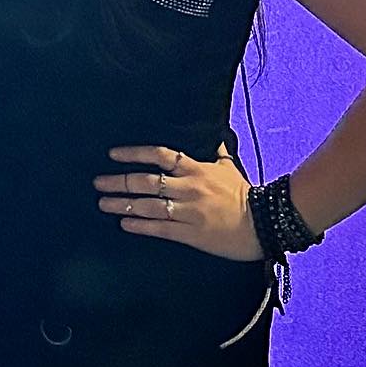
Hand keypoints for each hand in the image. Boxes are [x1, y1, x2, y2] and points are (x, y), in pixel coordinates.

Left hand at [94, 143, 262, 261]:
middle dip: (119, 182)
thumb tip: (211, 133)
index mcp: (197, 169)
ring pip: (148, 205)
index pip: (160, 155)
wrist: (267, 224)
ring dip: (123, 204)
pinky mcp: (191, 233)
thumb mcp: (229, 167)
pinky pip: (160, 228)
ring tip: (103, 203)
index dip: (135, 153)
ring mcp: (188, 211)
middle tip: (98, 182)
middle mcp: (188, 187)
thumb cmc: (246, 194)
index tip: (113, 154)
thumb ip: (216, 151)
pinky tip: (124, 223)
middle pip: (147, 181)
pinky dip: (140, 225)